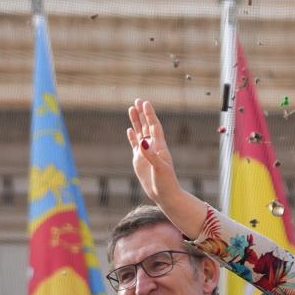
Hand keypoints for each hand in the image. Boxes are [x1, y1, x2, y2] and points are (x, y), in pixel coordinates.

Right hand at [127, 99, 206, 236]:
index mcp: (159, 147)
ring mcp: (146, 153)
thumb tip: (142, 141)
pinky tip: (129, 130)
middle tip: (137, 100)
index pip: (154, 126)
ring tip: (131, 109)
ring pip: (140, 133)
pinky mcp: (140, 161)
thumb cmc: (166, 182)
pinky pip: (135, 145)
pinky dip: (132, 137)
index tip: (145, 103)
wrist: (165, 195)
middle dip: (142, 114)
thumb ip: (151, 155)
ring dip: (136, 122)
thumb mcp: (159, 168)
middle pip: (147, 126)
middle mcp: (153, 147)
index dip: (150, 115)